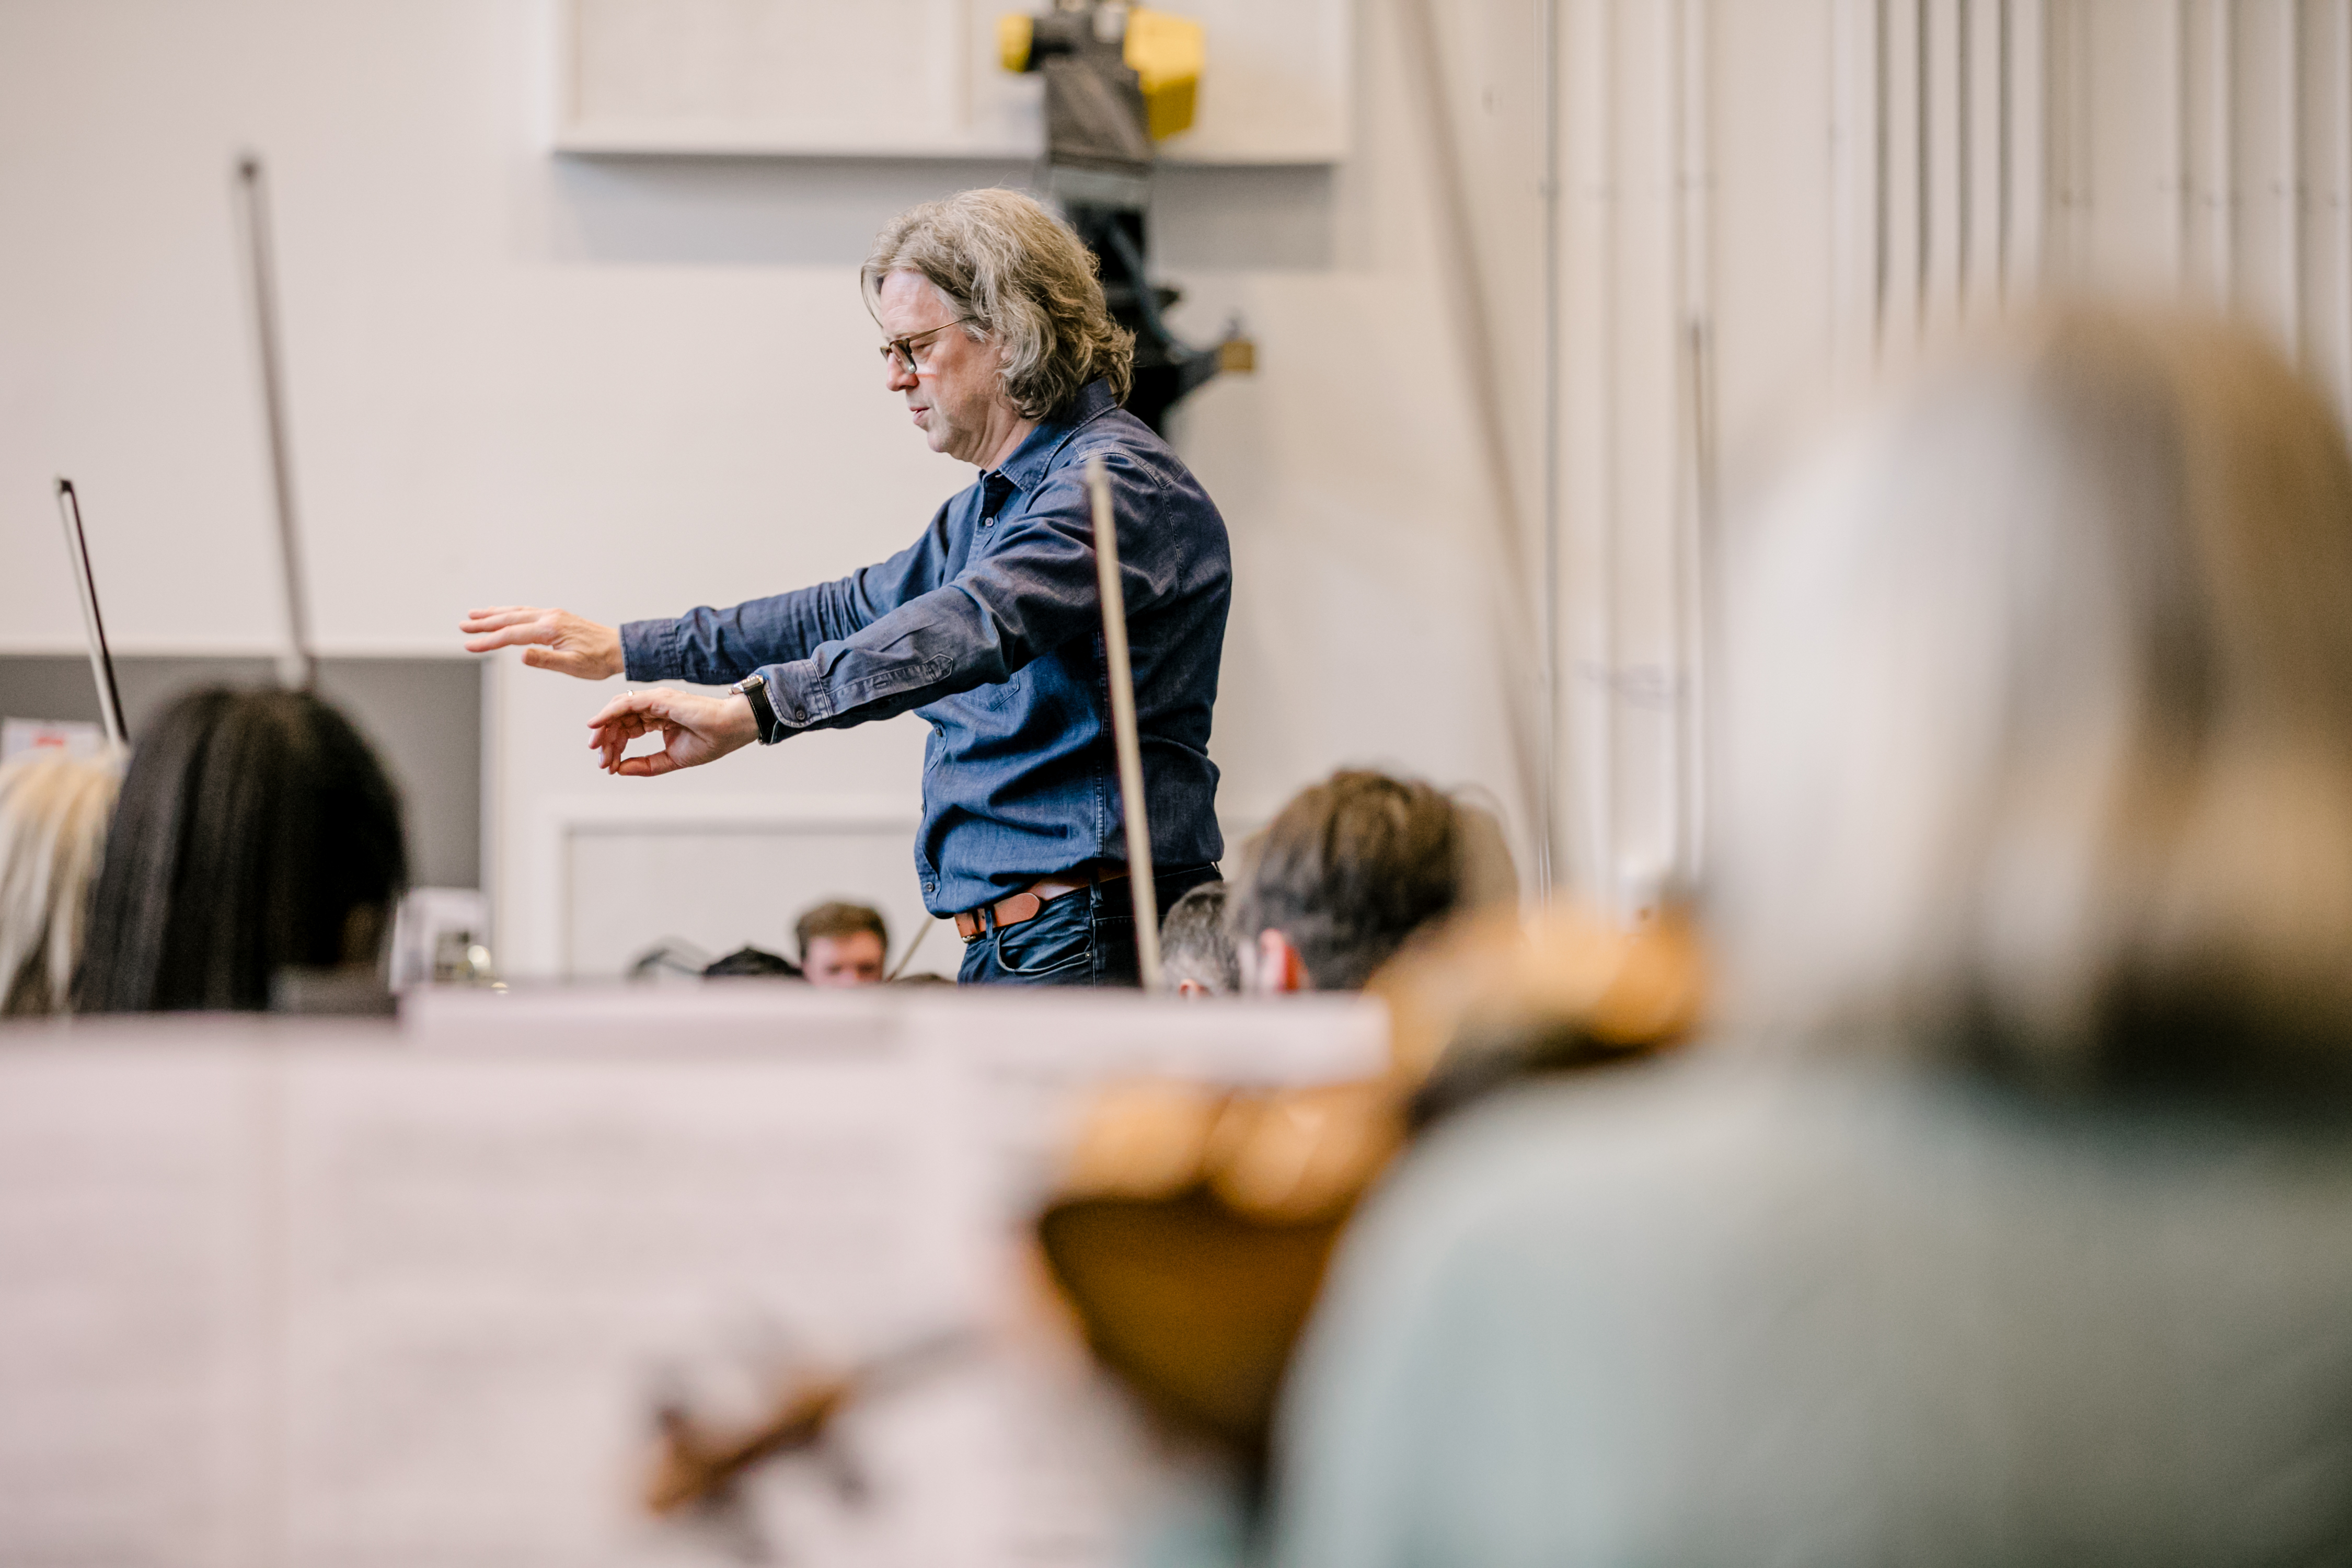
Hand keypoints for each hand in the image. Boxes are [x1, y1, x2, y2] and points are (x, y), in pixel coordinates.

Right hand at [459, 605, 623, 679]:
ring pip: (517, 612)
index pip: (511, 635)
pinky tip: (504, 615)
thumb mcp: (573, 666)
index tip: (469, 645)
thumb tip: (521, 654)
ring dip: (494, 614)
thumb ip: (545, 660)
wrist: (619, 649)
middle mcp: (549, 617)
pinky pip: (527, 612)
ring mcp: (553, 615)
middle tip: (463, 625)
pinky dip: (511, 613)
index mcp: (550, 629)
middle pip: (509, 618)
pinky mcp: (557, 617)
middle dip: (484, 623)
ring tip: (474, 615)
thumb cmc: (599, 660)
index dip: (488, 641)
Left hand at [586, 688, 758, 776]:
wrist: (731, 730)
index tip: (609, 767)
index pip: (627, 728)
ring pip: (618, 710)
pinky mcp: (658, 698)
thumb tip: (619, 770)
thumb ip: (645, 765)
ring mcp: (655, 700)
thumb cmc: (710, 741)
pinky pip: (626, 704)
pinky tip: (595, 724)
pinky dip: (607, 713)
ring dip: (603, 729)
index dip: (615, 746)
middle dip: (606, 740)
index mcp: (658, 717)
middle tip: (601, 761)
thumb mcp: (671, 759)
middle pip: (618, 719)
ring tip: (596, 747)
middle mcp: (653, 706)